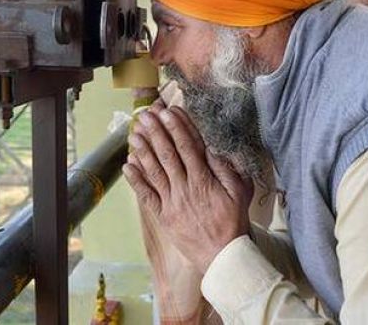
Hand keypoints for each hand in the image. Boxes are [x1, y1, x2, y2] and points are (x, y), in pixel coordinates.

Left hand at [123, 107, 252, 272]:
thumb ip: (227, 170)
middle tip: (147, 115)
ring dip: (143, 151)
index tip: (169, 111)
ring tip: (134, 133)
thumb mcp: (240, 193)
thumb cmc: (233, 222)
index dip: (178, 127)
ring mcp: (172, 202)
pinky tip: (128, 165)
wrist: (222, 256)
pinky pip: (147, 195)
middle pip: (168, 154)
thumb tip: (213, 149)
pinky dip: (136, 180)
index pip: (188, 147)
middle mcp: (185, 187)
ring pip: (154, 171)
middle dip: (157, 132)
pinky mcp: (163, 216)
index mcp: (204, 180)